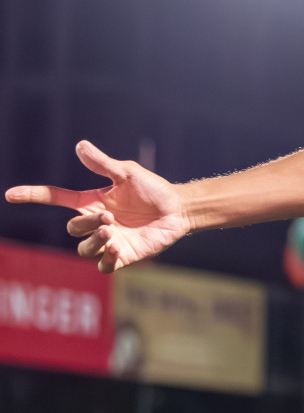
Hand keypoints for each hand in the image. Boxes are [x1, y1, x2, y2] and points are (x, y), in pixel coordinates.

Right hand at [4, 141, 191, 271]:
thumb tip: (80, 146)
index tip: (11, 195)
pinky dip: (105, 261)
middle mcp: (97, 223)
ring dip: (93, 242)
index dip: (34, 196)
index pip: (56, 199)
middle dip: (85, 224)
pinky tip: (116, 250)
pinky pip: (104, 267)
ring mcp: (109, 241)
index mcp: (92, 202)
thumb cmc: (153, 189)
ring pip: (84, 250)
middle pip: (73, 228)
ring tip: (111, 231)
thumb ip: (103, 164)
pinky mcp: (123, 256)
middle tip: (108, 217)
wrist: (179, 209)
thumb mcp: (127, 173)